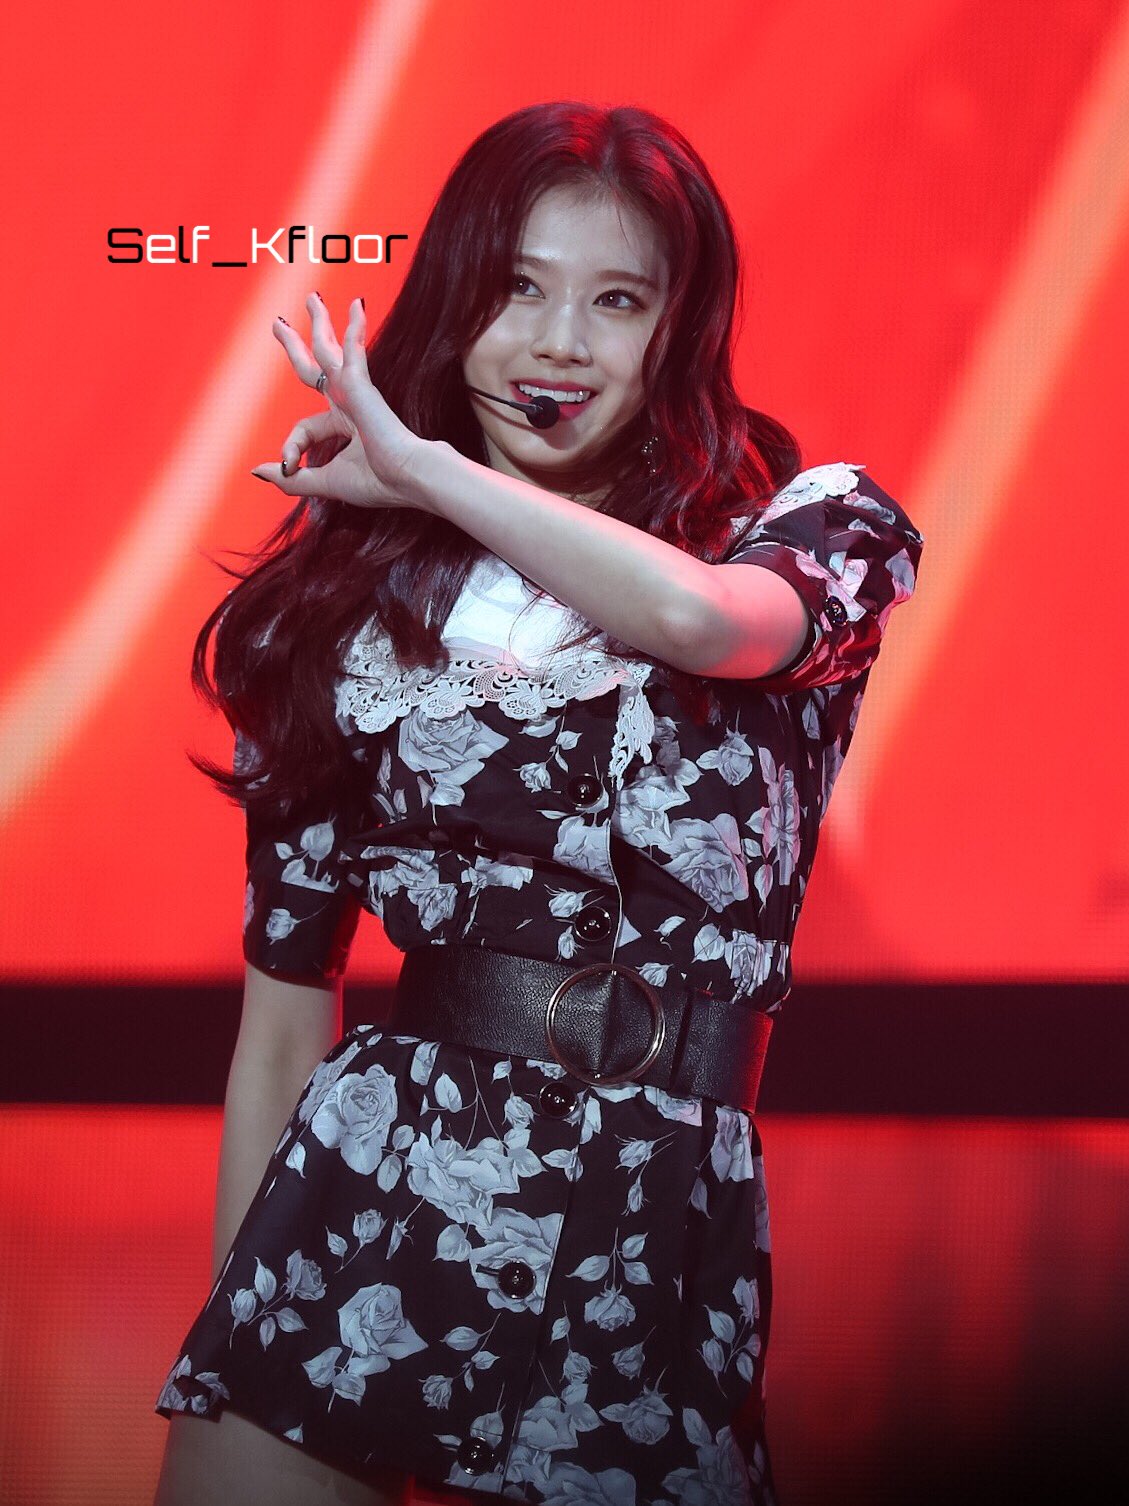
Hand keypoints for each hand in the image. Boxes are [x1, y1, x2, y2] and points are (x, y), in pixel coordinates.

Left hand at [250, 293, 431, 510]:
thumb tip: (257, 471)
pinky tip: (356, 305)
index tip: (289, 464)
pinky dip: (354, 327)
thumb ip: (291, 478)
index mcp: (343, 427)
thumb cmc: (376, 482)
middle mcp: (348, 405)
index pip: (304, 428)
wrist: (408, 477)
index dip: (292, 446)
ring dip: (319, 323)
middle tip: (279, 325)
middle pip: (314, 369)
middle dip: (295, 346)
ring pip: (328, 350)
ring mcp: (355, 391)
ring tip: (311, 299)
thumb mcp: (322, 481)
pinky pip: (354, 348)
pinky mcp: (361, 383)